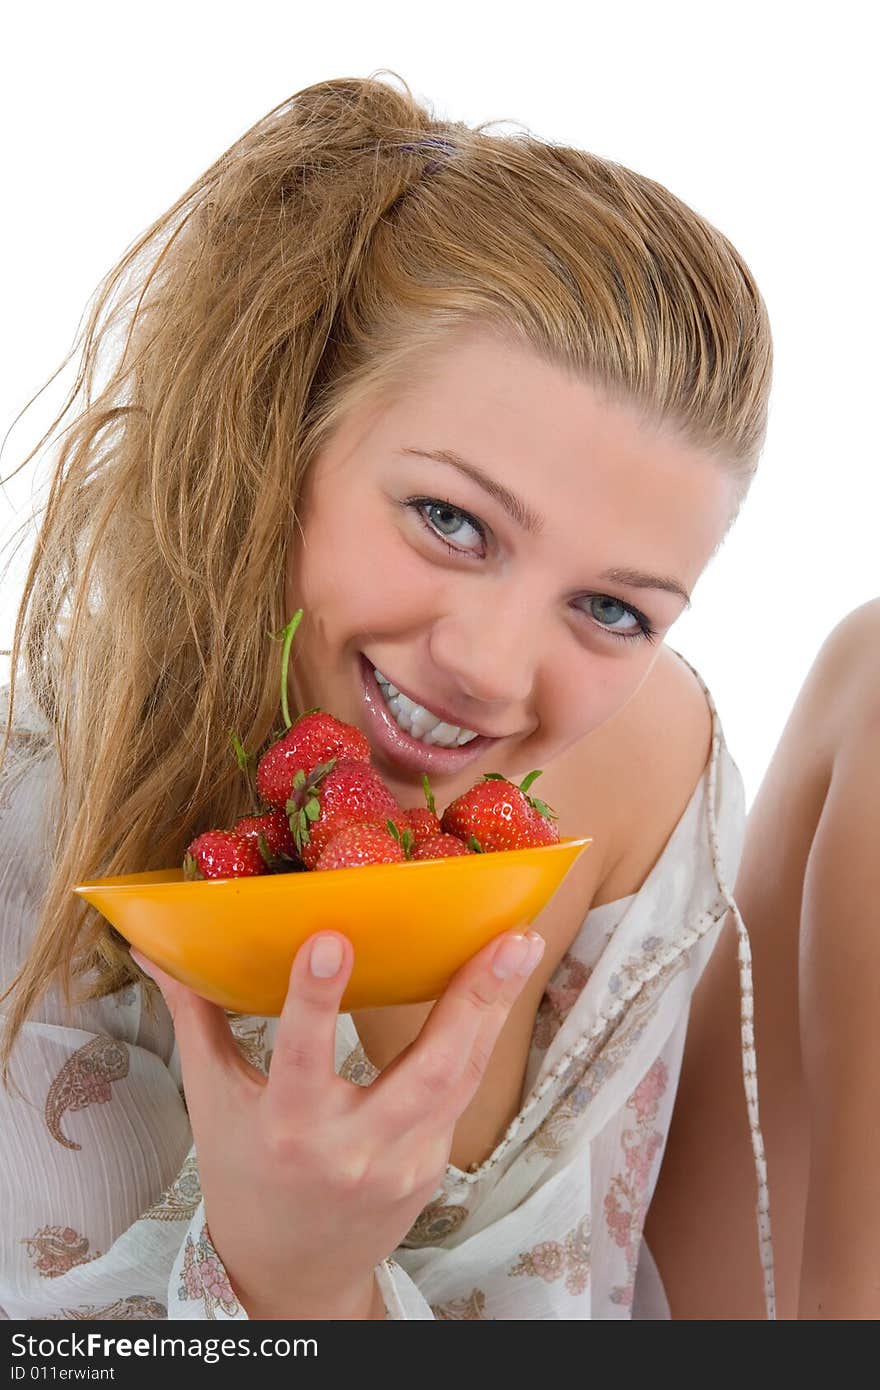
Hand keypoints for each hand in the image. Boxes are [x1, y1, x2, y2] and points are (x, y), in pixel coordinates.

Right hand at [131, 925, 544, 1319]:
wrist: (291, 1273)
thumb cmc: (244, 1177)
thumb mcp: (213, 1104)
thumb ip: (198, 1021)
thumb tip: (158, 951)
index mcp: (288, 1131)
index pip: (302, 1059)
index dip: (315, 1002)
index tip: (331, 940)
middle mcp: (353, 1149)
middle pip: (427, 1073)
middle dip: (471, 1001)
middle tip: (509, 939)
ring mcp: (403, 1162)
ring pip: (460, 1079)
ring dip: (493, 1010)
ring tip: (519, 947)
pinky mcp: (431, 1165)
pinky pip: (460, 1093)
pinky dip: (479, 1039)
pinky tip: (498, 990)